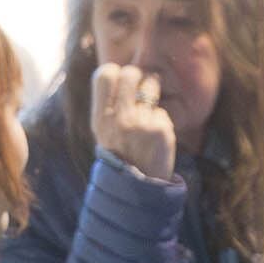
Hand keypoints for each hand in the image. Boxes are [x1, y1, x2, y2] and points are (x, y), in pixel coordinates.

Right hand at [92, 62, 177, 182]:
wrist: (138, 190)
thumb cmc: (121, 157)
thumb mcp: (104, 134)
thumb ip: (108, 107)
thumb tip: (118, 73)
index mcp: (101, 118)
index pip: (105, 74)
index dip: (115, 72)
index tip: (121, 81)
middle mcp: (119, 118)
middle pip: (131, 73)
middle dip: (138, 77)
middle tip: (141, 90)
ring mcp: (141, 123)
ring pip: (150, 86)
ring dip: (153, 94)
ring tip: (149, 111)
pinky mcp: (161, 130)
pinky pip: (162, 112)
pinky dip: (161, 122)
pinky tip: (157, 137)